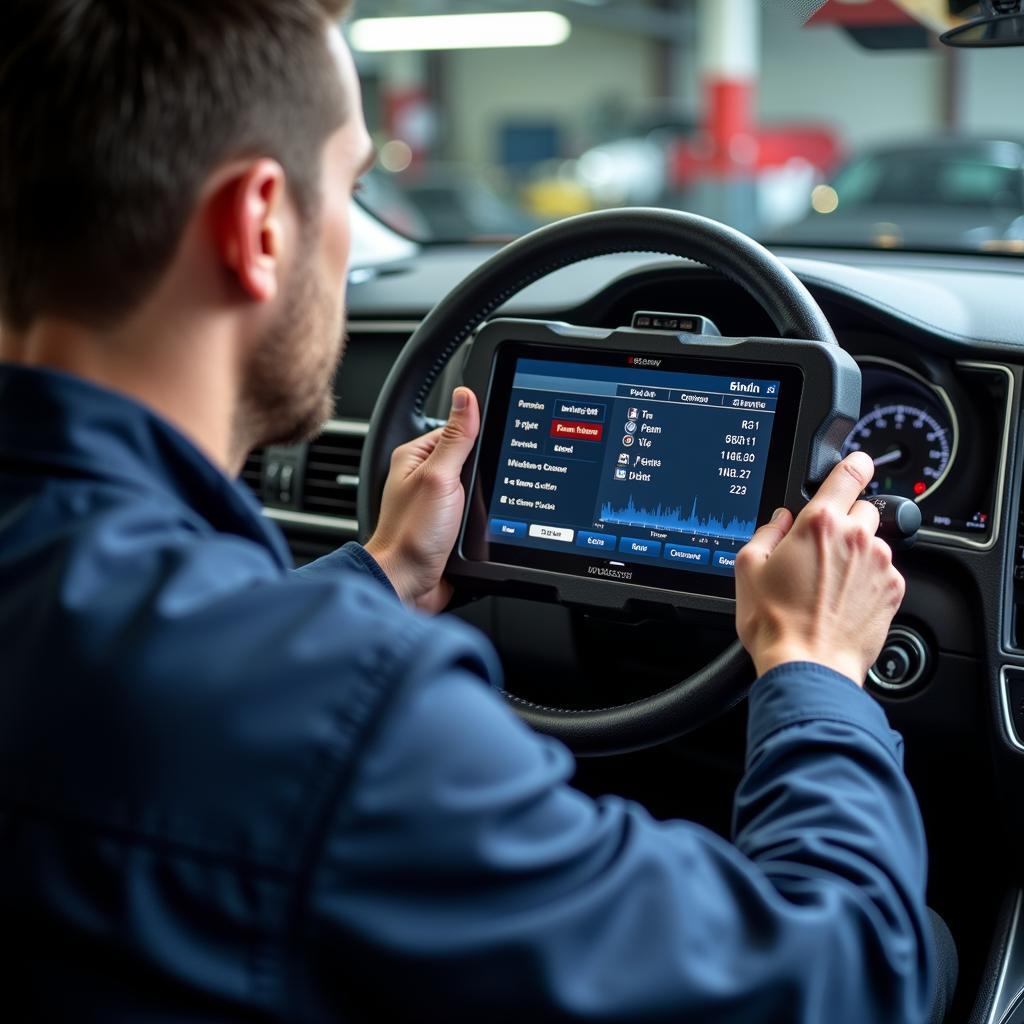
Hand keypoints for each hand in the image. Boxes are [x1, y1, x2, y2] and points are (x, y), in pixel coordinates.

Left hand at [365, 387, 479, 612]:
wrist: (408, 584)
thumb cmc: (410, 534)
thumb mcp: (439, 477)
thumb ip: (456, 438)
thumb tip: (466, 397)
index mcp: (416, 457)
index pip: (458, 431)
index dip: (479, 437)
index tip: (492, 447)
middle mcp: (426, 479)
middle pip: (472, 462)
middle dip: (484, 475)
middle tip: (479, 490)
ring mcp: (439, 505)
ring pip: (478, 491)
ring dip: (485, 501)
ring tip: (476, 513)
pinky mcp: (450, 528)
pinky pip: (476, 515)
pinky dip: (483, 521)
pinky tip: (483, 528)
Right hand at [734, 451, 905, 684]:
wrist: (808, 666)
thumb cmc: (775, 622)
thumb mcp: (747, 568)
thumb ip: (766, 533)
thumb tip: (779, 521)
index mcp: (819, 524)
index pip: (849, 475)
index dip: (854, 464)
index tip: (858, 463)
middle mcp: (856, 538)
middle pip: (863, 509)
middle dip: (845, 521)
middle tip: (821, 549)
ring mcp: (879, 565)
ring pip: (873, 544)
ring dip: (855, 554)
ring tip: (827, 585)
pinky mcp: (893, 592)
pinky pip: (883, 574)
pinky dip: (867, 581)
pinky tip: (841, 601)